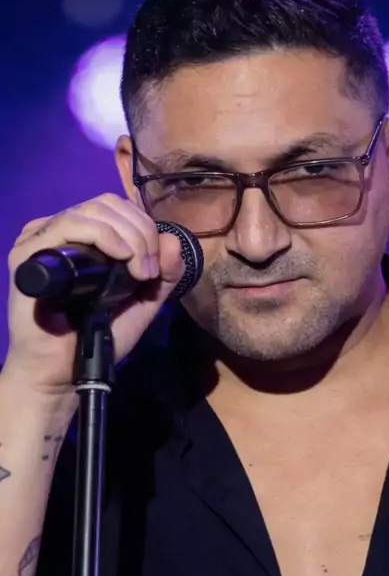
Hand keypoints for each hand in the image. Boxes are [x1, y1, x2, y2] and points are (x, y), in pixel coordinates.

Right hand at [3, 193, 184, 397]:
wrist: (62, 371)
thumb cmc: (95, 336)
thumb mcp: (142, 303)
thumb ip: (164, 275)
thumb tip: (173, 240)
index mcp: (84, 236)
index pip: (118, 208)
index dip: (144, 227)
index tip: (156, 267)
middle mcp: (61, 231)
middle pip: (107, 204)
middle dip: (141, 233)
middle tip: (149, 272)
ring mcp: (42, 239)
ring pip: (91, 210)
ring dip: (127, 236)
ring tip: (138, 272)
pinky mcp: (28, 253)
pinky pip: (67, 225)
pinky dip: (102, 235)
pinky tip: (119, 257)